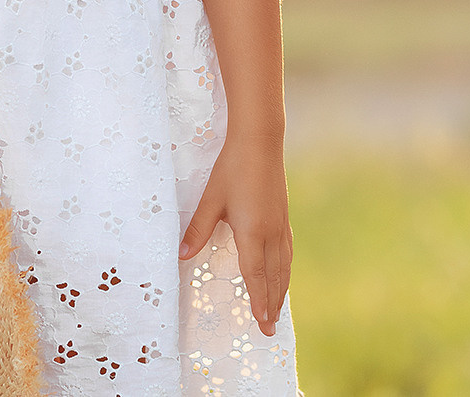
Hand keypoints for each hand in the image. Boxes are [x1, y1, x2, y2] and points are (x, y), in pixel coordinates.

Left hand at [178, 133, 292, 336]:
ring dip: (281, 289)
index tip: (263, 325)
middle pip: (274, 276)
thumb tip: (182, 254)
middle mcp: (271, 232)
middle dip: (272, 304)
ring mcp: (280, 223)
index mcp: (253, 232)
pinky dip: (285, 269)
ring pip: (283, 265)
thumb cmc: (233, 168)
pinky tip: (283, 270)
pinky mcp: (282, 214)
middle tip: (271, 329)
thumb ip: (198, 228)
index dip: (259, 301)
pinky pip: (286, 251)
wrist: (260, 141)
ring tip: (278, 309)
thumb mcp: (212, 198)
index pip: (256, 275)